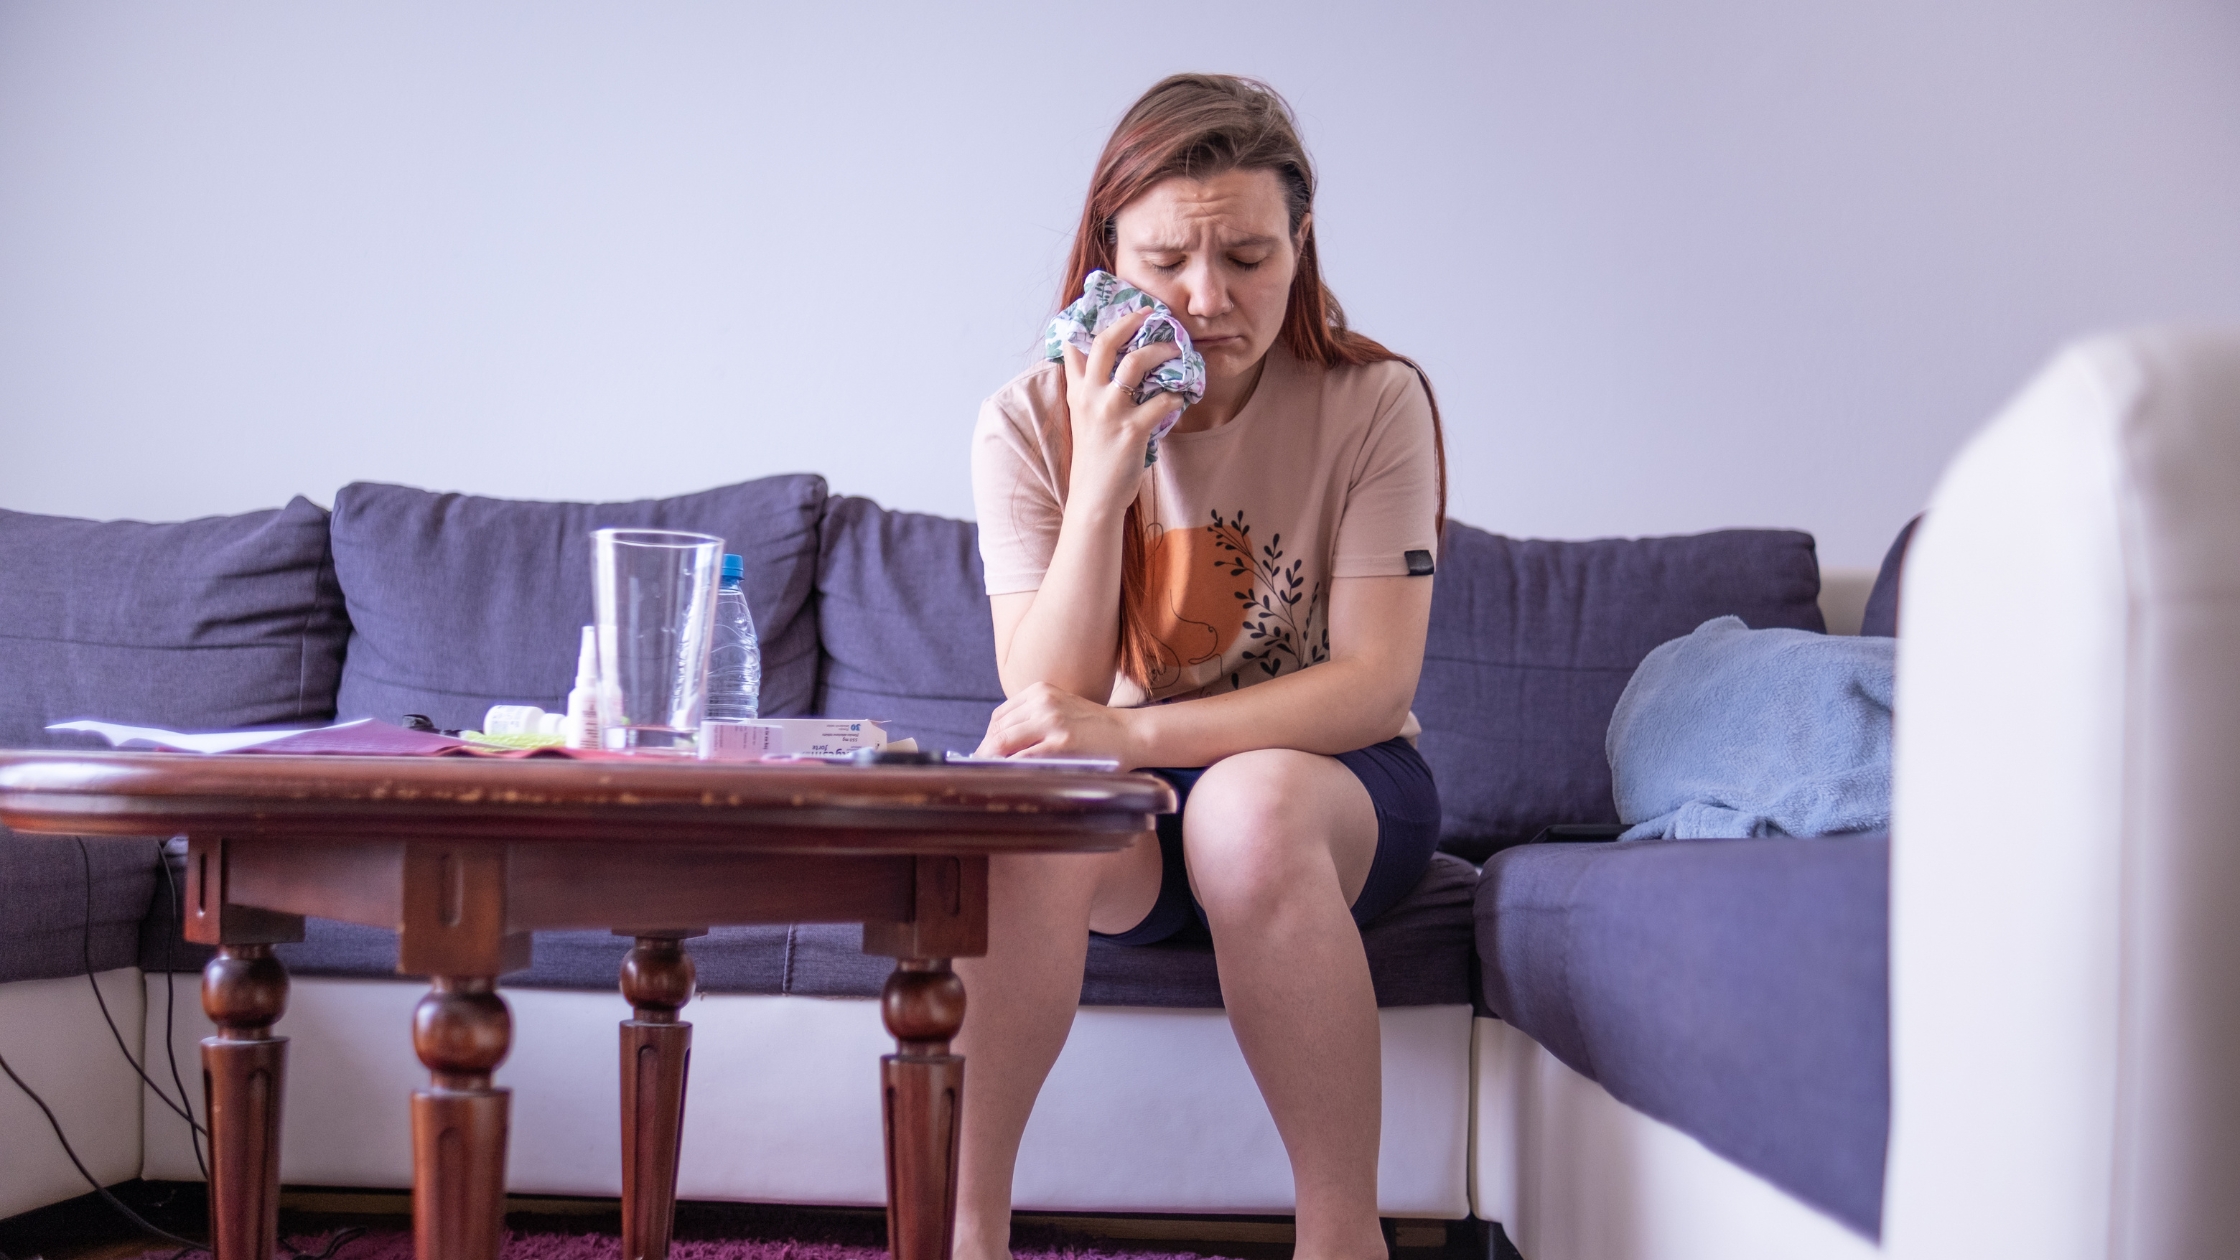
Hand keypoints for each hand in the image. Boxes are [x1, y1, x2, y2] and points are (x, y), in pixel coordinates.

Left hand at [976, 682, 1145, 765]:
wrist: (1130, 734)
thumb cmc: (1095, 729)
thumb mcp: (1061, 710)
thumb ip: (1034, 721)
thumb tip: (998, 747)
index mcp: (1040, 691)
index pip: (1000, 716)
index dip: (988, 738)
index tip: (983, 757)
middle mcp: (1043, 702)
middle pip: (998, 729)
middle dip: (985, 753)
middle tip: (980, 773)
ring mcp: (1052, 721)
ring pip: (1004, 742)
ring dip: (992, 762)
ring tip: (989, 778)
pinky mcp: (1061, 743)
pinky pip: (1023, 758)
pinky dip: (1010, 770)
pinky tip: (1008, 780)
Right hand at [1062, 308, 1184, 515]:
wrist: (1094, 498)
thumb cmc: (1095, 460)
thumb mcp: (1084, 422)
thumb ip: (1094, 396)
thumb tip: (1118, 374)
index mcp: (1078, 393)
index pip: (1075, 347)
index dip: (1090, 323)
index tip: (1110, 308)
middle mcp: (1090, 396)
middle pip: (1107, 342)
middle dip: (1129, 321)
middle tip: (1148, 312)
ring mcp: (1111, 411)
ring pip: (1136, 362)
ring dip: (1161, 350)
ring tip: (1176, 348)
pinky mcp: (1132, 429)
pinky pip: (1163, 400)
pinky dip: (1178, 394)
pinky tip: (1185, 395)